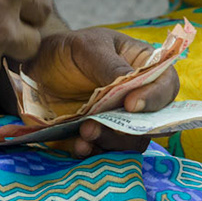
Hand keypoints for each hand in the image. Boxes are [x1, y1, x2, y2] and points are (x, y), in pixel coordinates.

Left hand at [20, 28, 178, 156]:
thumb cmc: (67, 49)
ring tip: (84, 133)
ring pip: (131, 141)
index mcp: (143, 67)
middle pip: (153, 121)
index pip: (167, 85)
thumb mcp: (87, 47)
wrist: (34, 69)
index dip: (156, 98)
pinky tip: (79, 146)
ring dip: (111, 143)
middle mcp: (138, 97)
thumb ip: (110, 66)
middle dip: (128, 128)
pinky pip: (107, 153)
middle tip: (97, 124)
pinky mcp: (100, 138)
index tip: (131, 105)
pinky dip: (95, 153)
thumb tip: (131, 89)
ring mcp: (119, 120)